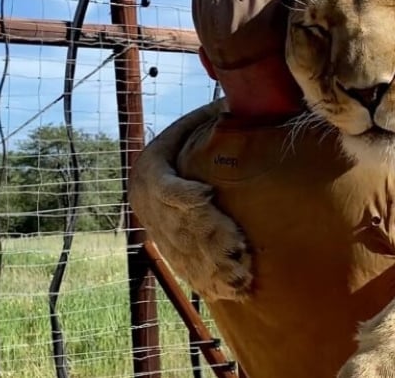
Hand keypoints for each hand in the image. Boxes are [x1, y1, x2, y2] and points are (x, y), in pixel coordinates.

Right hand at [127, 100, 252, 301]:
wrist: (170, 168)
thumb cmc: (195, 139)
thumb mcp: (199, 123)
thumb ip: (218, 117)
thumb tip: (242, 102)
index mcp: (151, 172)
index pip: (163, 187)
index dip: (182, 195)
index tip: (207, 195)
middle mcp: (151, 206)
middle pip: (179, 227)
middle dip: (209, 239)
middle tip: (239, 247)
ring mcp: (161, 233)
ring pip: (186, 254)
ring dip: (214, 267)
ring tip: (243, 274)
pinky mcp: (174, 252)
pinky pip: (191, 271)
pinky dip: (212, 282)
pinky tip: (235, 292)